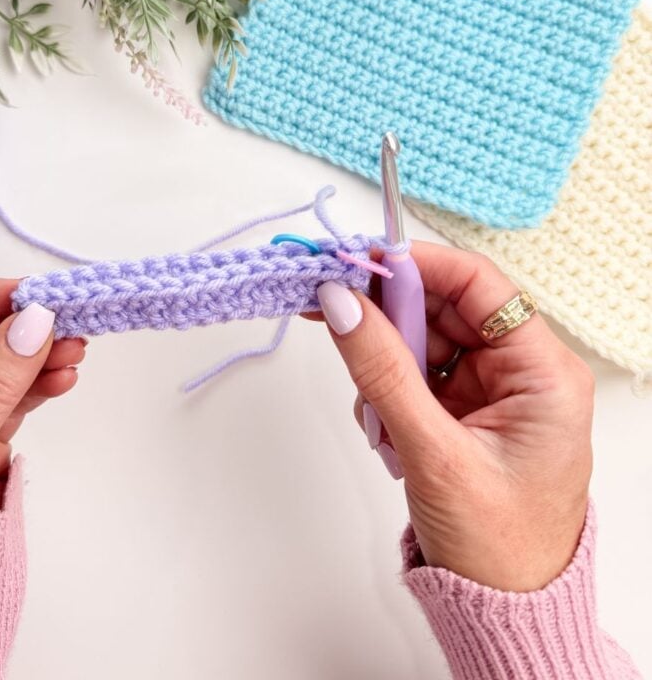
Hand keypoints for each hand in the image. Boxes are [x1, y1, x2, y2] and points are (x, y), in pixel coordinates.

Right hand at [316, 242, 593, 591]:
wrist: (502, 615)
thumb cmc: (496, 546)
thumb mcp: (433, 452)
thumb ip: (383, 371)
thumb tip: (341, 301)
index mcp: (543, 372)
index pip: (479, 285)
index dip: (417, 264)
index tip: (357, 260)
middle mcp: (522, 372)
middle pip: (443, 308)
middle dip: (388, 318)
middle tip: (330, 312)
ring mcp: (492, 392)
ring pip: (422, 341)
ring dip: (385, 366)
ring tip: (377, 418)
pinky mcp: (464, 413)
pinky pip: (415, 375)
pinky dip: (388, 394)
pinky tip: (385, 431)